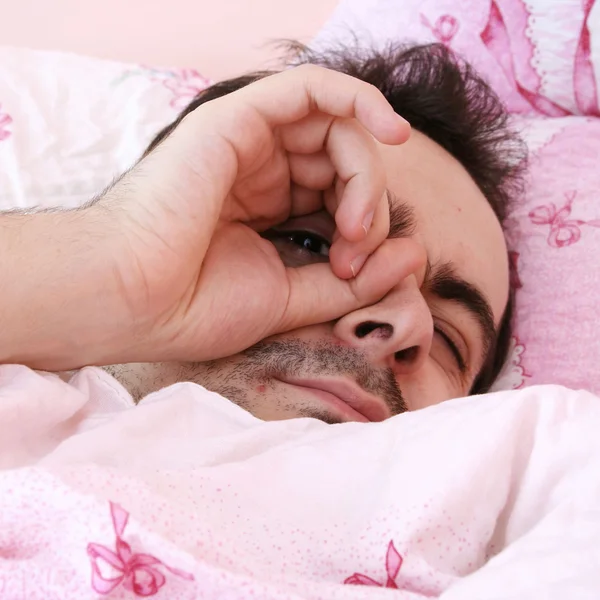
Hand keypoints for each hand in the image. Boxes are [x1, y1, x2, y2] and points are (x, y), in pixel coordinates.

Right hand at [91, 65, 425, 363]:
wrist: (133, 301)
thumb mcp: (294, 298)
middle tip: (358, 252)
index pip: (338, 200)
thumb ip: (356, 279)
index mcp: (267, 212)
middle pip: (343, 165)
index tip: (357, 274)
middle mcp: (260, 172)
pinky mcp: (238, 121)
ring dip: (365, 176)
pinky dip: (359, 100)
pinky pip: (311, 89)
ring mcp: (249, 144)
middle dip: (369, 206)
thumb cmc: (197, 306)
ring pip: (336, 132)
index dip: (365, 230)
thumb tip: (416, 252)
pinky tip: (393, 131)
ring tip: (358, 225)